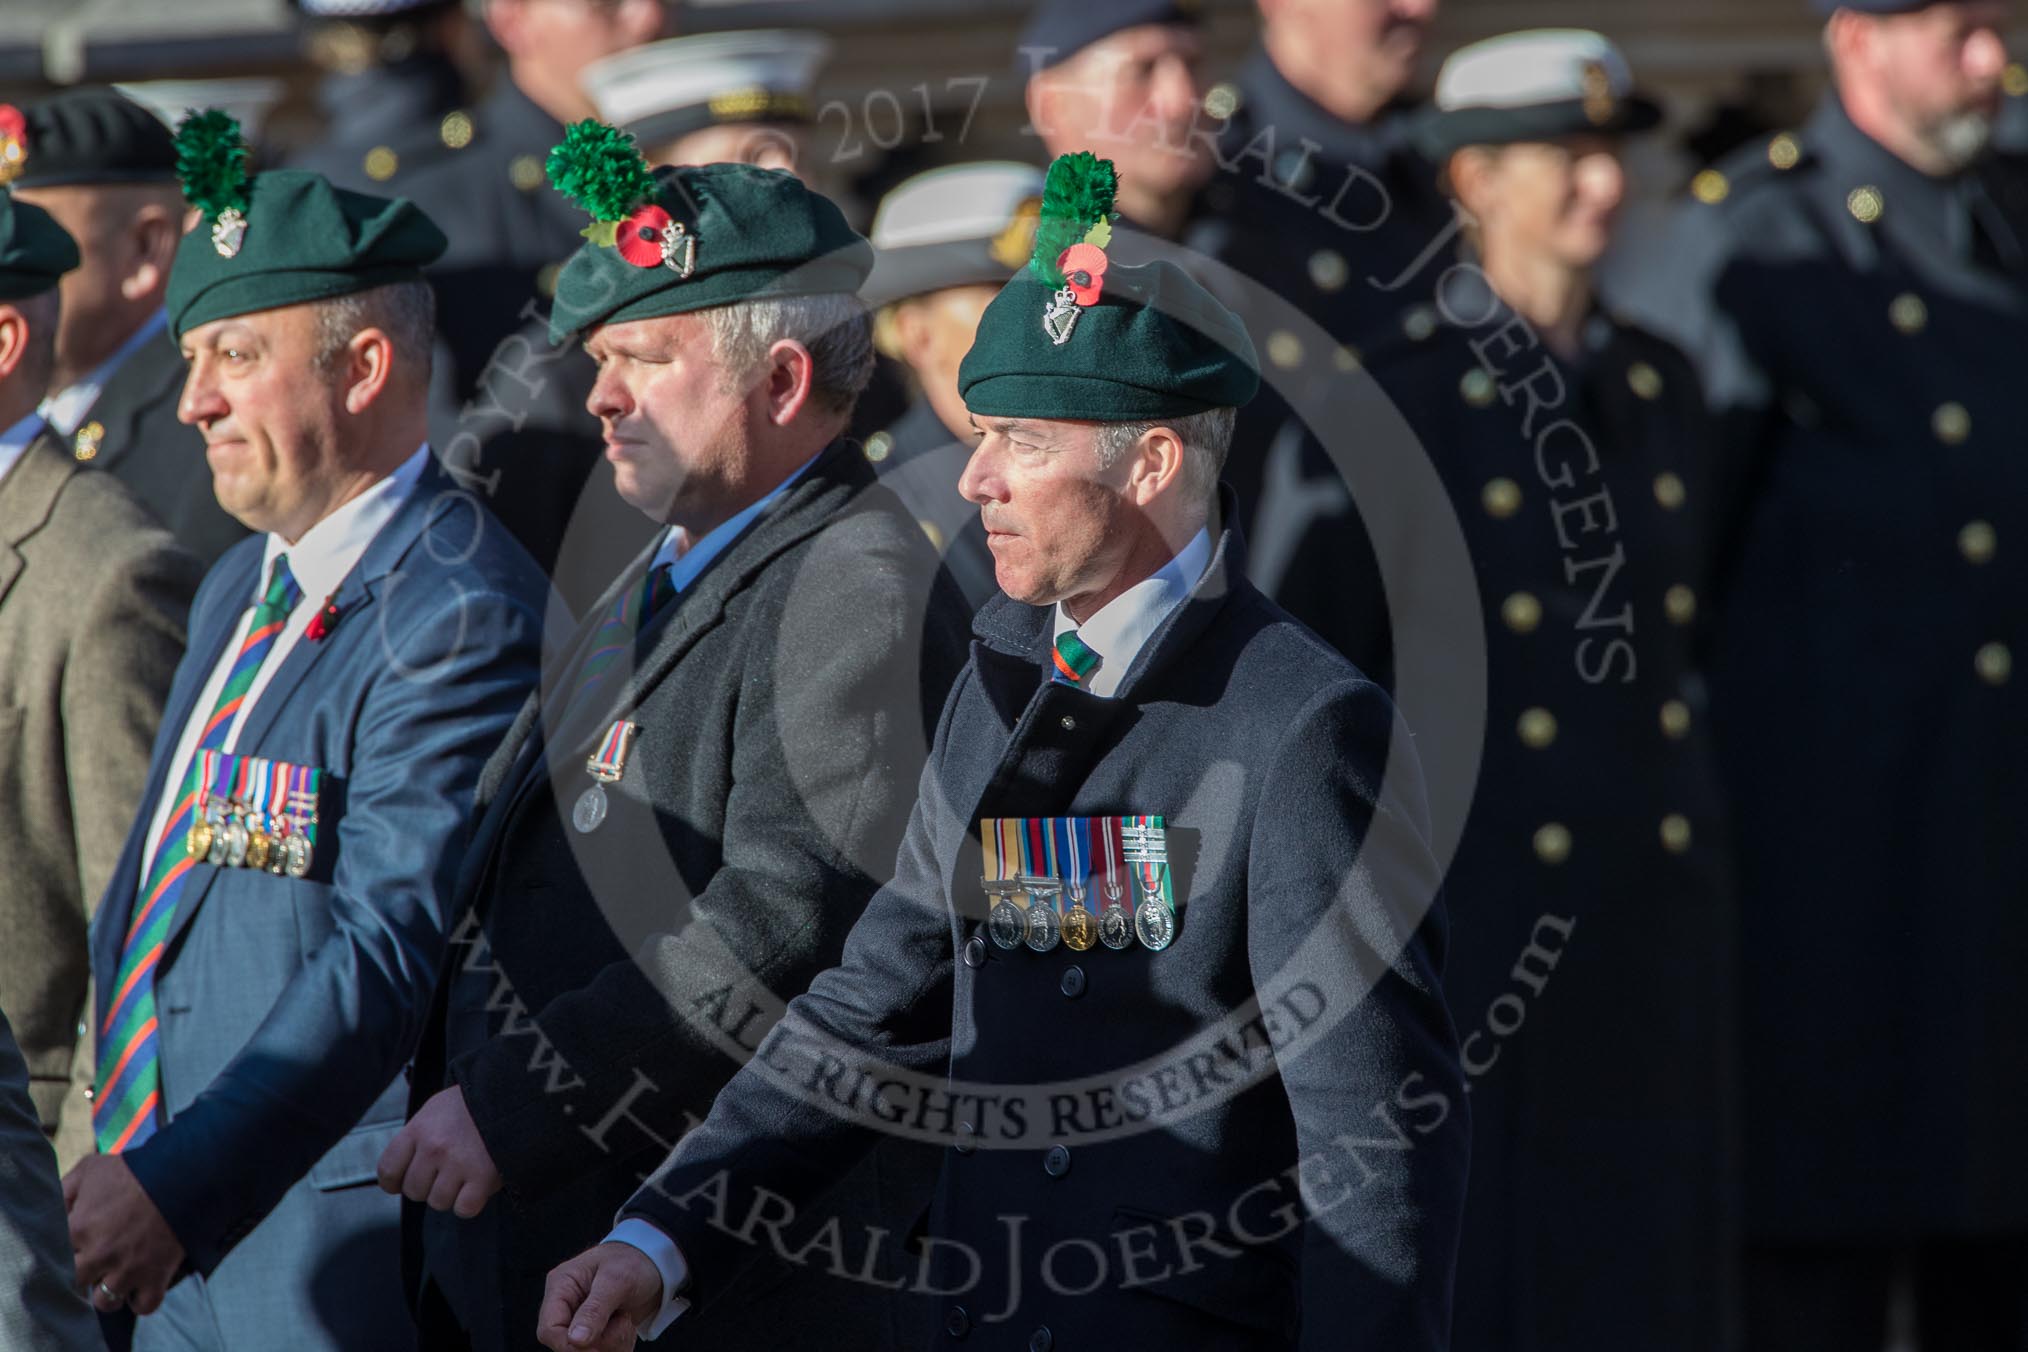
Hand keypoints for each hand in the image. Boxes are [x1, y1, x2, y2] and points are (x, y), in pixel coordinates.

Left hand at [63, 1154, 183, 1315]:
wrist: (184, 1171)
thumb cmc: (136, 1169)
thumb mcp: (92, 1168)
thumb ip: (64, 1188)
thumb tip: (53, 1208)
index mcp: (78, 1228)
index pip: (55, 1256)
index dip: (69, 1250)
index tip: (80, 1244)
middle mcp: (99, 1254)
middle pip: (75, 1283)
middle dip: (85, 1273)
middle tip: (97, 1261)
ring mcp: (127, 1268)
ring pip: (105, 1302)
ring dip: (109, 1292)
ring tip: (117, 1276)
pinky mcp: (156, 1275)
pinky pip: (143, 1305)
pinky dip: (142, 1299)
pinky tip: (141, 1286)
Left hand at [376, 1085, 502, 1217]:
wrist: (512, 1096)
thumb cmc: (473, 1104)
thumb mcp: (436, 1109)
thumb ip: (417, 1137)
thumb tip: (403, 1168)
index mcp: (418, 1129)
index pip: (388, 1170)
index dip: (394, 1182)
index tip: (401, 1183)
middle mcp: (434, 1148)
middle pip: (414, 1191)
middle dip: (428, 1185)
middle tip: (445, 1172)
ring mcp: (458, 1164)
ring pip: (438, 1202)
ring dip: (450, 1195)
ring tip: (464, 1175)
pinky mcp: (483, 1178)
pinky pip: (463, 1209)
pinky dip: (469, 1203)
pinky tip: (476, 1188)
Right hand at [537, 1242, 663, 1350]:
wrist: (655, 1264)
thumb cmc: (633, 1260)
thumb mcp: (617, 1280)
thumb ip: (595, 1309)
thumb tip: (575, 1339)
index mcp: (561, 1286)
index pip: (549, 1329)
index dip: (568, 1345)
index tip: (596, 1346)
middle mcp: (567, 1306)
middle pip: (567, 1345)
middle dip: (597, 1344)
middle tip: (621, 1323)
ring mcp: (581, 1321)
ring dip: (612, 1345)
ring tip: (625, 1320)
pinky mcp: (596, 1333)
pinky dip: (618, 1347)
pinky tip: (626, 1327)